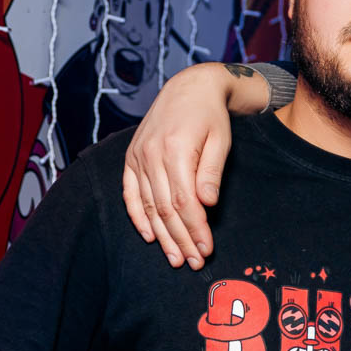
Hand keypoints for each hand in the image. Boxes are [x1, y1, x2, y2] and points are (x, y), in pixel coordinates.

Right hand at [122, 64, 241, 269]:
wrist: (188, 88)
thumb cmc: (210, 116)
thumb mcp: (221, 139)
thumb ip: (212, 172)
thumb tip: (207, 204)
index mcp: (176, 150)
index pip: (185, 202)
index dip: (195, 229)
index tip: (206, 250)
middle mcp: (151, 155)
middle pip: (165, 209)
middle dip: (181, 240)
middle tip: (194, 262)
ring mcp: (138, 156)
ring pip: (149, 206)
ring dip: (161, 236)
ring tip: (175, 258)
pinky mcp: (131, 157)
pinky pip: (130, 193)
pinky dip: (138, 217)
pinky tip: (148, 236)